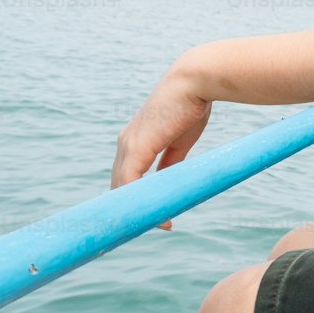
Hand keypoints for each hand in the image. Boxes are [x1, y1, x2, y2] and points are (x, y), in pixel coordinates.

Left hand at [111, 64, 211, 227]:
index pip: (125, 176)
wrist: (194, 82)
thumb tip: (168, 182)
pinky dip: (138, 203)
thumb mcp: (180, 141)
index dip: (133, 198)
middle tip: (146, 230)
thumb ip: (171, 162)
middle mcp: (125, 143)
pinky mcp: (136, 147)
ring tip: (150, 229)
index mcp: (134, 140)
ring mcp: (128, 145)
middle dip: (130, 210)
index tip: (148, 216)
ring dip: (134, 211)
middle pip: (119, 186)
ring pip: (121, 187)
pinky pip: (130, 183)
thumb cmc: (191, 105)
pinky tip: (153, 218)